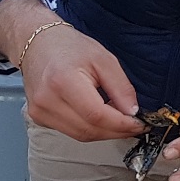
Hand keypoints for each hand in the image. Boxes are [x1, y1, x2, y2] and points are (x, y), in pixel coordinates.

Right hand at [0, 0, 144, 141]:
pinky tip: (101, 118)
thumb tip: (133, 112)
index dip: (121, 124)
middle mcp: (46, 101)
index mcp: (63, 82)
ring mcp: (39, 112)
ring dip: (105, 132)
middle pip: (88, 130)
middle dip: (116, 131)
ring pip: (80, 135)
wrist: (39, 45)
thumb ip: (121, 88)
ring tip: (120, 120)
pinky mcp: (39, 118)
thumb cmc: (71, 48)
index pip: (96, 115)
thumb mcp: (105, 60)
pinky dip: (91, 129)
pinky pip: (71, 132)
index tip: (140, 124)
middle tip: (135, 125)